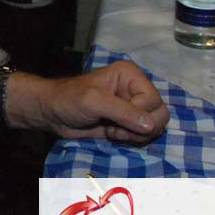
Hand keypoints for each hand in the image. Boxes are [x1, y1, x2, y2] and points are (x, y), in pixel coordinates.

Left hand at [36, 60, 169, 143]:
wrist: (53, 114)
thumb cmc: (69, 100)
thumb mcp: (93, 101)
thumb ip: (122, 112)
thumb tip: (151, 125)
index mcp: (131, 75)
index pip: (153, 100)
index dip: (137, 114)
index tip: (113, 116)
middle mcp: (136, 88)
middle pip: (161, 114)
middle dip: (139, 127)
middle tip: (115, 126)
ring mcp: (135, 106)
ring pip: (156, 127)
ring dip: (135, 134)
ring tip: (112, 129)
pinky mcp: (129, 122)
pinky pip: (146, 135)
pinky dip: (132, 139)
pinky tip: (113, 134)